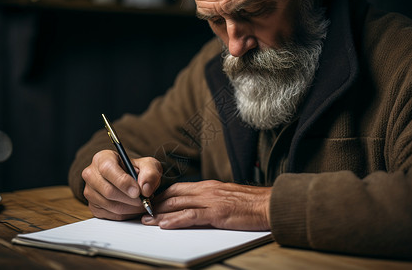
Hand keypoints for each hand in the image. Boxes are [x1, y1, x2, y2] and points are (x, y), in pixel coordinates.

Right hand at [82, 150, 161, 219]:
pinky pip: (110, 215)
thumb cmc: (137, 170)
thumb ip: (150, 173)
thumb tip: (145, 189)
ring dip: (130, 208)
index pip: (107, 169)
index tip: (137, 191)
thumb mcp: (148, 165)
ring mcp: (90, 191)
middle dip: (130, 199)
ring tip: (142, 203)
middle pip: (108, 191)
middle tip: (144, 200)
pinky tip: (134, 208)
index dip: (123, 182)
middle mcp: (91, 174)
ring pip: (110, 205)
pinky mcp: (93, 206)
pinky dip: (125, 214)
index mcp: (102, 158)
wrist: (130, 179)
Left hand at [142, 180, 270, 230]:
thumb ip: (212, 199)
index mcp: (209, 186)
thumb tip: (199, 206)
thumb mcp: (228, 196)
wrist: (269, 204)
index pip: (179, 188)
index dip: (162, 195)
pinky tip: (165, 224)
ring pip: (179, 204)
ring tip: (146, 220)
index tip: (151, 202)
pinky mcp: (217, 213)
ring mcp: (211, 201)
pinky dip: (176, 220)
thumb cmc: (252, 203)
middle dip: (156, 204)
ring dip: (160, 213)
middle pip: (174, 195)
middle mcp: (207, 190)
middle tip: (142, 211)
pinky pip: (192, 216)